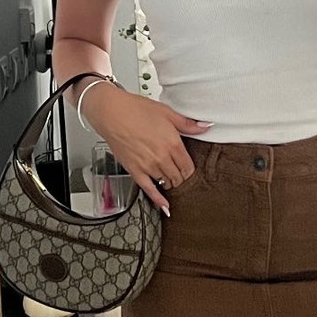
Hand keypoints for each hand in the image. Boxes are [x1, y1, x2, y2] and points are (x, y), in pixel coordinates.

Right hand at [86, 85, 210, 215]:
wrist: (112, 113)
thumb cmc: (136, 109)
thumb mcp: (167, 113)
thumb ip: (187, 124)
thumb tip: (204, 127)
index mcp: (173, 143)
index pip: (189, 167)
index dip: (190, 170)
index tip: (188, 169)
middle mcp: (162, 158)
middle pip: (179, 177)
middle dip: (181, 177)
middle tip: (179, 174)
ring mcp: (148, 166)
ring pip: (167, 183)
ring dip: (170, 183)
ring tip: (169, 179)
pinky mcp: (135, 171)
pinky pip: (149, 190)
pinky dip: (158, 200)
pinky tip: (164, 207)